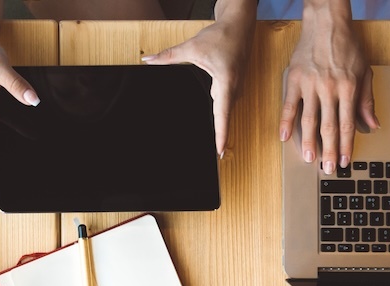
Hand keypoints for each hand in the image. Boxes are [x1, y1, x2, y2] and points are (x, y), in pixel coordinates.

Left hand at [142, 18, 251, 156]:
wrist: (240, 24)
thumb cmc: (222, 34)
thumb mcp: (191, 47)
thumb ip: (168, 56)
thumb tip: (149, 60)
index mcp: (226, 83)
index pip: (222, 114)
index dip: (221, 135)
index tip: (220, 152)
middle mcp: (234, 88)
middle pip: (225, 117)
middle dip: (221, 136)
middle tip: (215, 156)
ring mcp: (236, 87)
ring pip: (226, 111)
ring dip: (221, 126)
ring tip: (216, 144)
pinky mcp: (234, 84)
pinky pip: (227, 103)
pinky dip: (221, 114)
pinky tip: (215, 121)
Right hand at [279, 6, 376, 173]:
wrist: (326, 24)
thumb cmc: (347, 46)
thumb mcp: (365, 71)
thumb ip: (367, 100)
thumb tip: (372, 124)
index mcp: (348, 88)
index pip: (348, 124)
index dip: (347, 145)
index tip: (346, 161)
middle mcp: (330, 89)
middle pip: (328, 127)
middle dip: (329, 151)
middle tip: (328, 168)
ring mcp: (310, 85)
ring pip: (309, 120)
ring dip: (308, 143)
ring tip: (308, 159)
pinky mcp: (294, 80)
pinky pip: (289, 105)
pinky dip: (285, 122)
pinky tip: (284, 138)